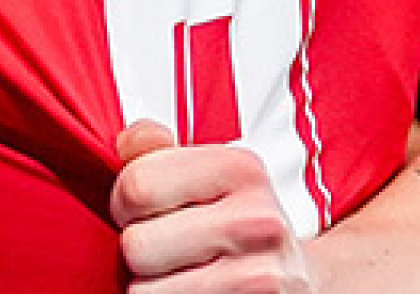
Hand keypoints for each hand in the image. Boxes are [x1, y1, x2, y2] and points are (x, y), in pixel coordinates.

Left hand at [113, 121, 316, 293]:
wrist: (294, 277)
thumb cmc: (233, 221)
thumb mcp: (202, 174)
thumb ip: (155, 150)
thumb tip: (128, 141)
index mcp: (240, 168)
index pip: (136, 186)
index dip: (124, 204)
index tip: (147, 211)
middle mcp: (259, 220)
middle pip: (137, 244)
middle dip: (139, 250)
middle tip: (170, 248)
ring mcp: (262, 273)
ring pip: (146, 289)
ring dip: (153, 286)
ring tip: (186, 272)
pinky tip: (199, 291)